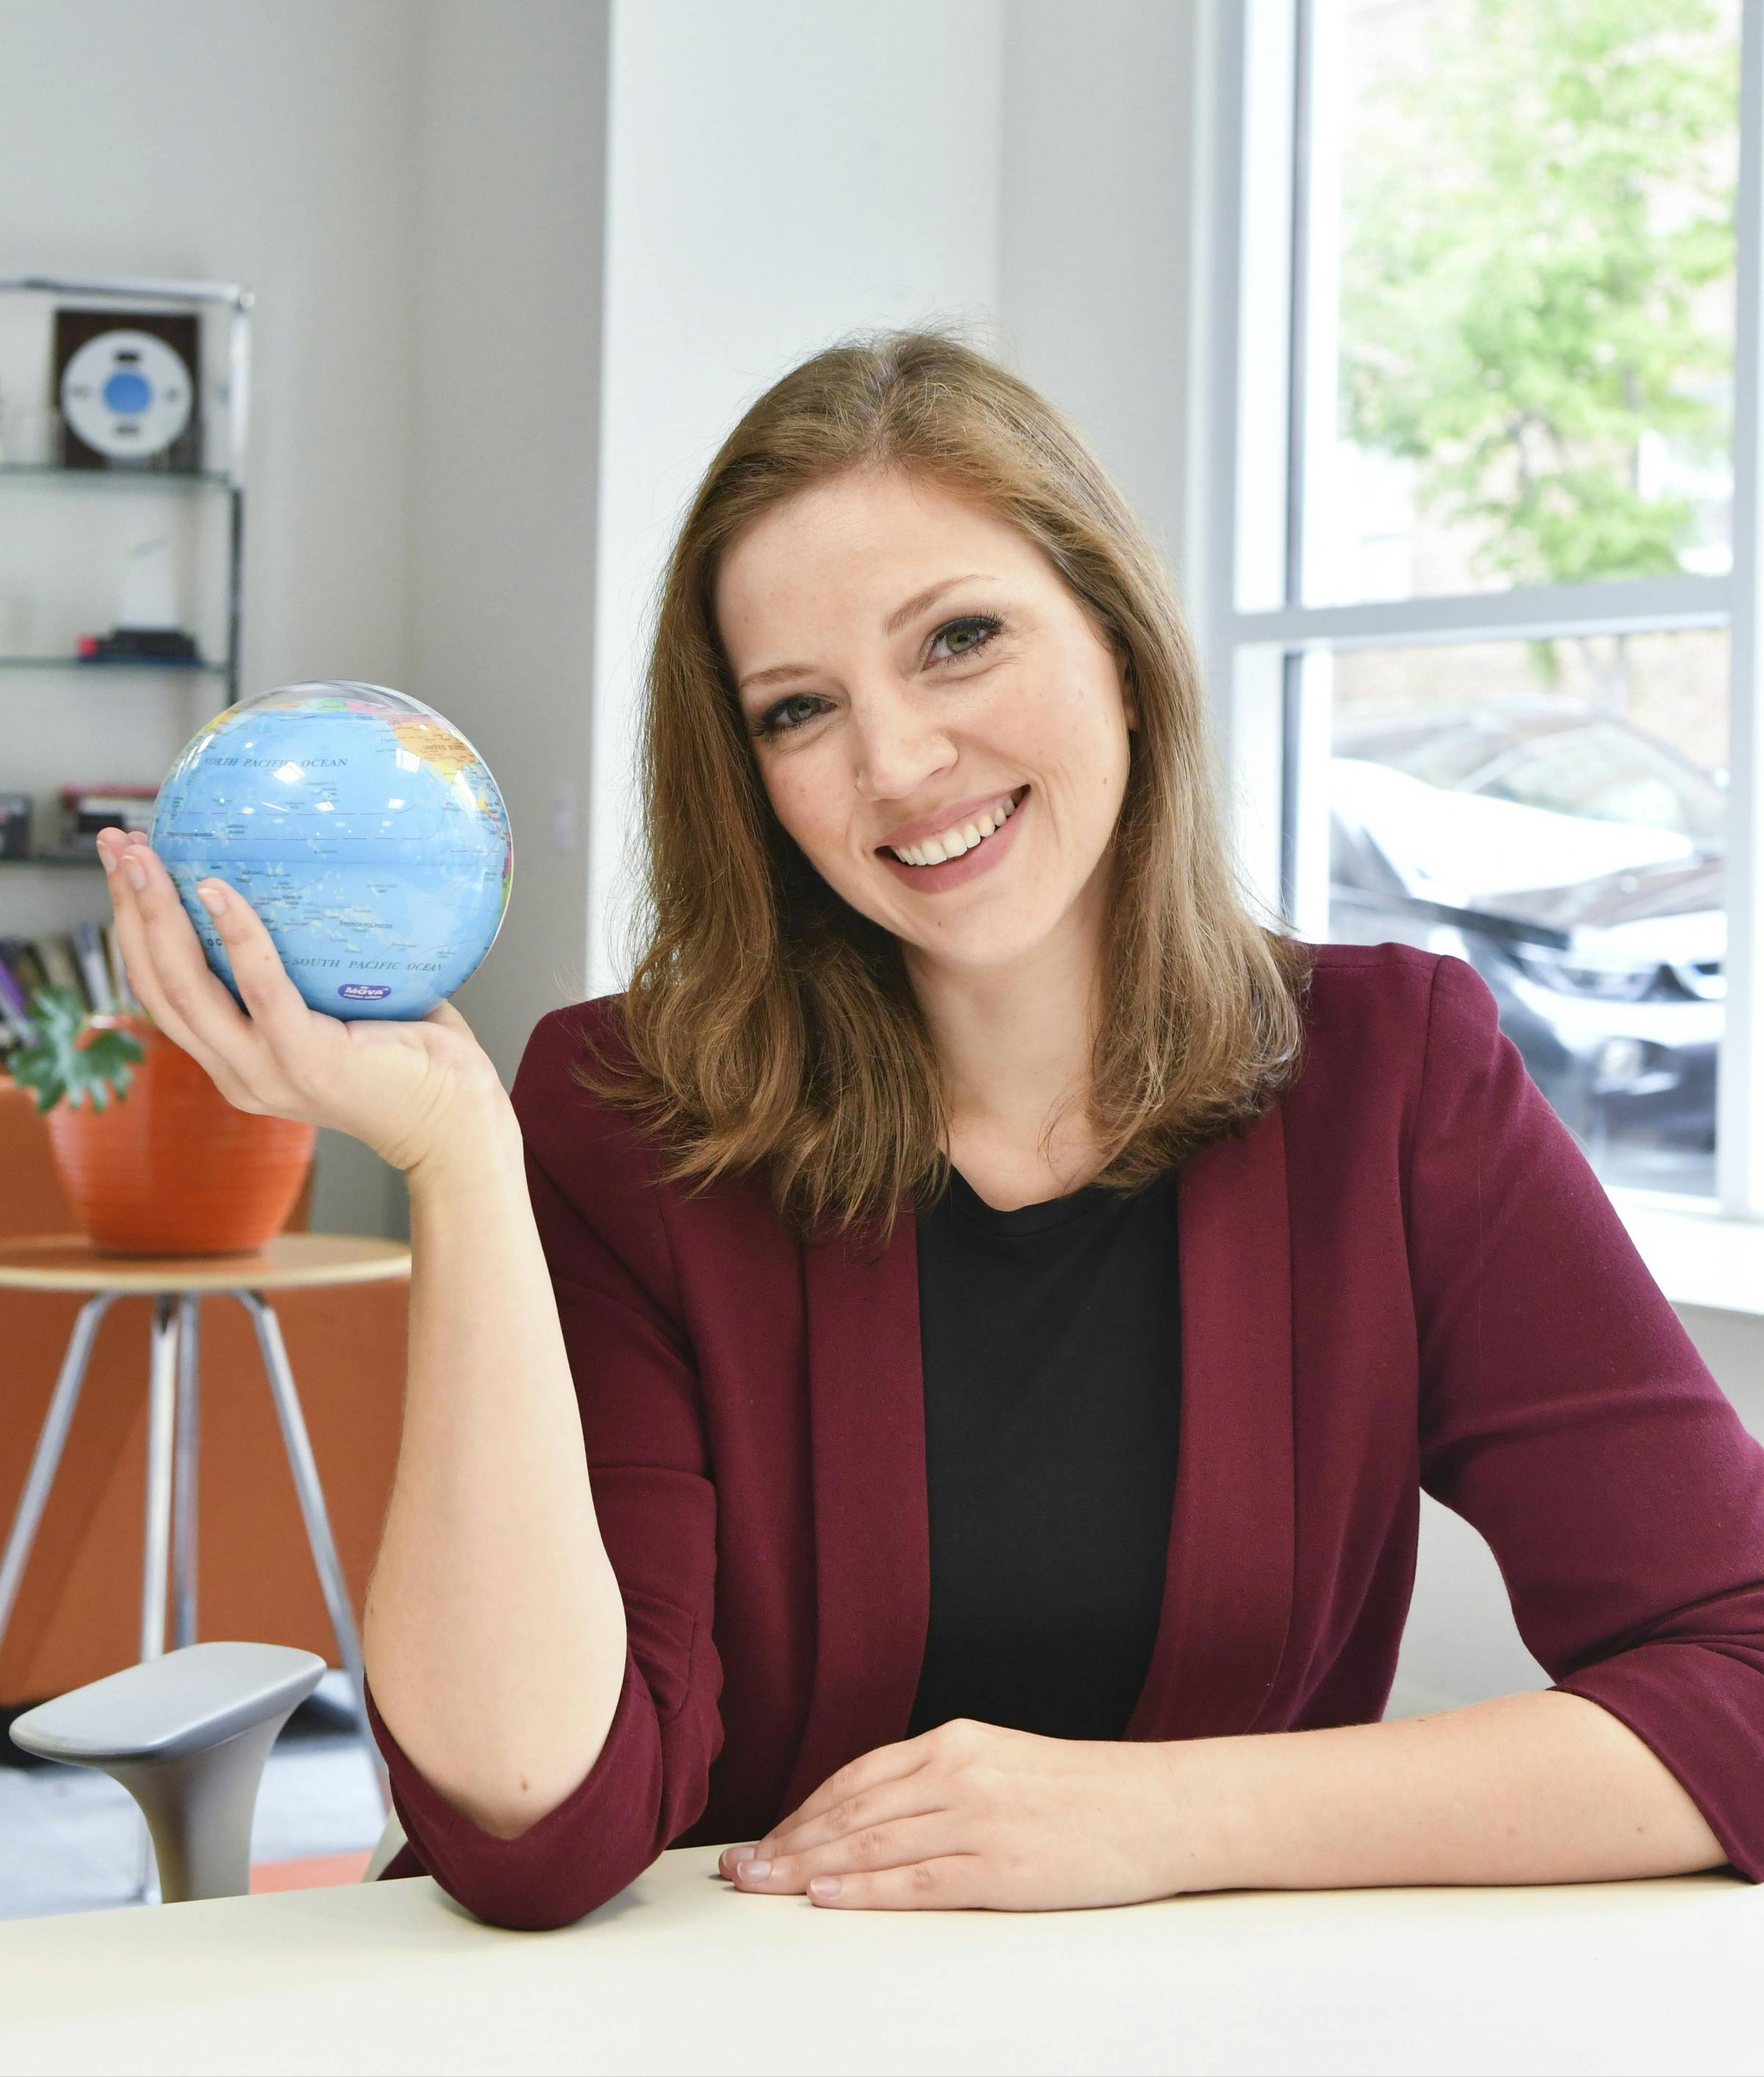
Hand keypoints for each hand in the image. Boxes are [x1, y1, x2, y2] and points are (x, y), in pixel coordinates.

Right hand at [96, 827, 508, 1172]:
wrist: (457, 1125)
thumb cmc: (416, 1059)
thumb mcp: (347, 1007)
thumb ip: (316, 963)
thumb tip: (316, 874)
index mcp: (237, 1059)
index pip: (164, 991)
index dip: (133, 929)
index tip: (125, 866)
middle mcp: (236, 1071)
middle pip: (155, 984)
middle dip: (126, 909)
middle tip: (114, 843)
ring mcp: (264, 1071)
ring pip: (184, 987)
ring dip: (155, 915)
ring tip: (143, 856)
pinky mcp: (304, 1062)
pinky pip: (259, 988)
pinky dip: (233, 935)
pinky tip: (215, 888)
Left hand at [715, 1716, 1232, 1910]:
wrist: (1163, 1805)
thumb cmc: (1088, 1792)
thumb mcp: (1006, 1764)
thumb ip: (945, 1782)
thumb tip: (880, 1817)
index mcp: (956, 1742)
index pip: (856, 1777)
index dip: (801, 1810)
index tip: (762, 1837)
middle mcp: (957, 1772)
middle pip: (850, 1810)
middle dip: (785, 1840)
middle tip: (735, 1868)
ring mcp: (978, 1819)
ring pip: (870, 1844)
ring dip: (805, 1866)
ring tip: (759, 1885)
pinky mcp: (1001, 1866)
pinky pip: (916, 1881)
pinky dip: (863, 1890)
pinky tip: (824, 1897)